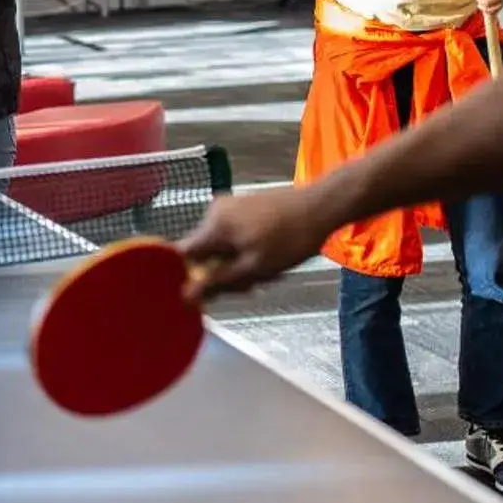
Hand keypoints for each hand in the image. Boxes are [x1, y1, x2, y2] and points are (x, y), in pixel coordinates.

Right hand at [179, 185, 340, 298]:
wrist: (321, 206)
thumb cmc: (291, 239)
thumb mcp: (254, 268)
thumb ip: (217, 282)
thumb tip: (185, 295)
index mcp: (213, 226)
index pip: (181, 253)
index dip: (186, 275)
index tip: (201, 292)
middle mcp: (214, 212)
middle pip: (203, 253)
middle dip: (222, 272)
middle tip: (251, 283)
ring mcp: (228, 206)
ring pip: (220, 247)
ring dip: (237, 264)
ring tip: (266, 270)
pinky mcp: (242, 206)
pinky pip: (231, 236)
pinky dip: (245, 250)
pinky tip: (268, 256)